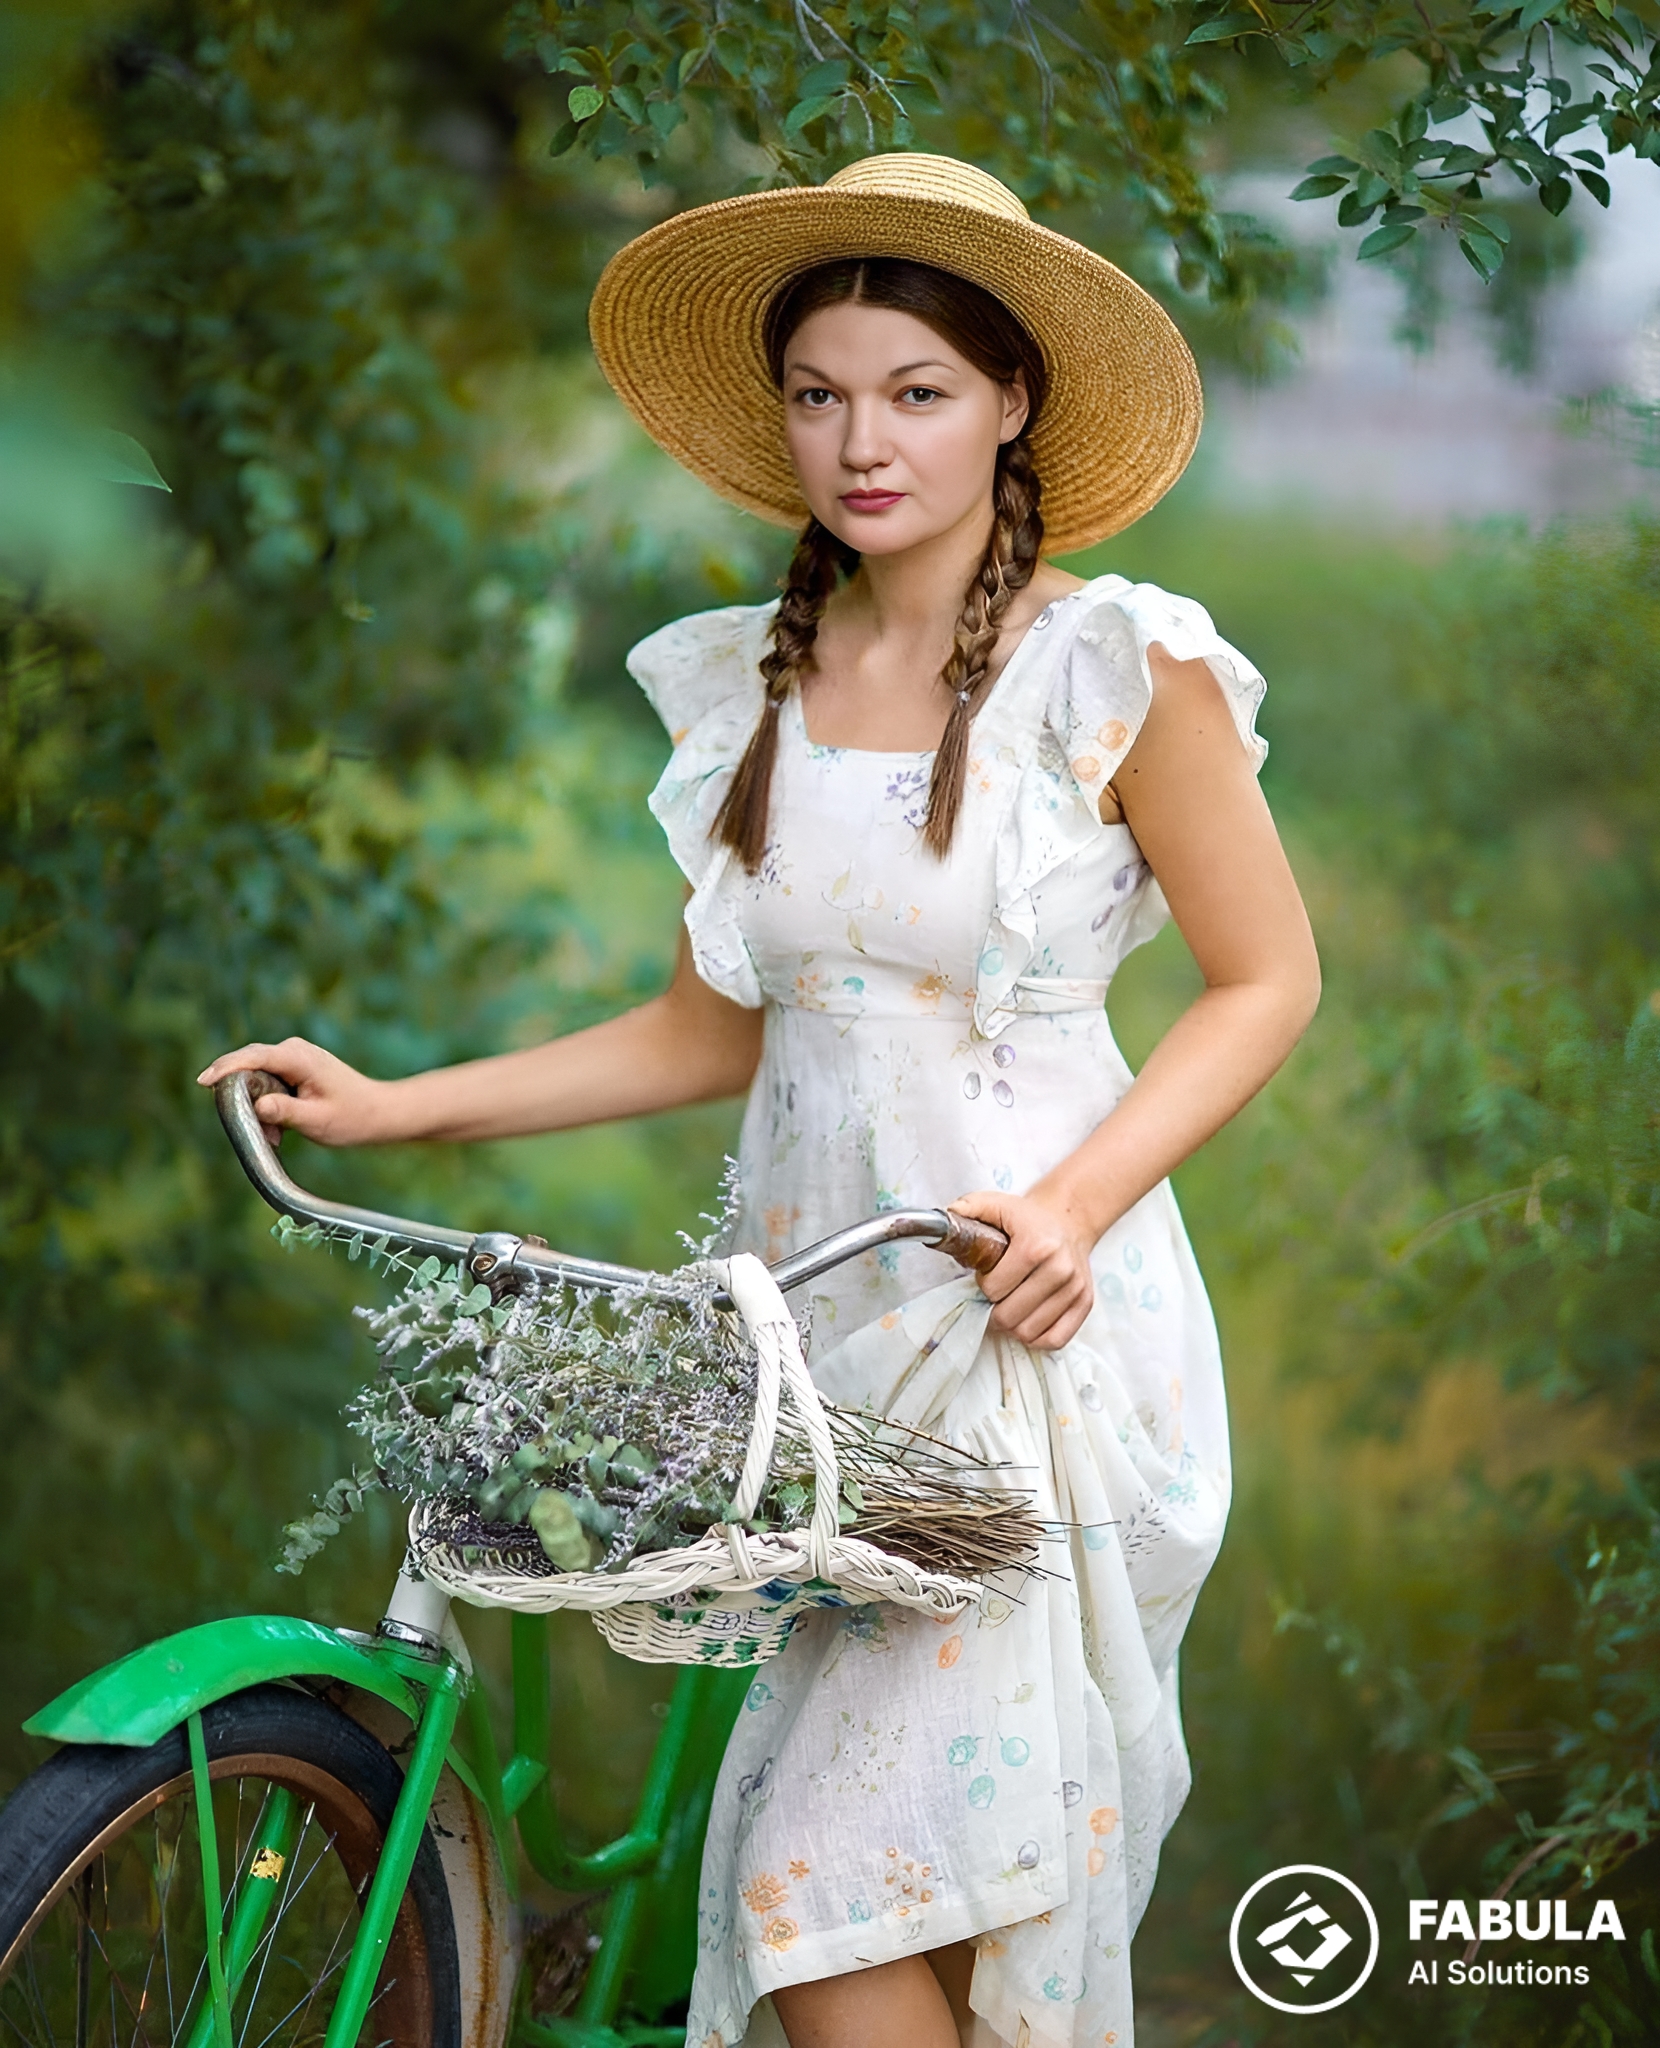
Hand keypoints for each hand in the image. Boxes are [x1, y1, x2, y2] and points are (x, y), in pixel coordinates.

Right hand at [196, 1038, 393, 1147]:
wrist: (378, 1113)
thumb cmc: (352, 1118)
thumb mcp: (317, 1121)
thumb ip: (285, 1112)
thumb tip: (257, 1106)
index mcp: (300, 1058)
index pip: (254, 1056)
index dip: (226, 1067)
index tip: (204, 1081)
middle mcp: (293, 1050)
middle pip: (249, 1065)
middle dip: (243, 1098)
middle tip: (256, 1129)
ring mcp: (292, 1057)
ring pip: (255, 1078)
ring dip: (258, 1107)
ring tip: (276, 1136)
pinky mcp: (292, 1069)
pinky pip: (266, 1084)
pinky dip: (267, 1107)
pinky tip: (279, 1131)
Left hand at [947, 1188, 1096, 1350]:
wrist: (1068, 1221)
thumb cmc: (1026, 1218)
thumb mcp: (995, 1204)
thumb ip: (967, 1209)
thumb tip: (944, 1222)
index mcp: (1037, 1246)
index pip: (994, 1289)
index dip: (984, 1284)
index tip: (989, 1274)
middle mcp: (1060, 1269)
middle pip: (1009, 1316)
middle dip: (995, 1308)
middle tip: (998, 1293)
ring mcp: (1076, 1289)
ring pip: (1028, 1332)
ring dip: (1013, 1324)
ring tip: (1011, 1304)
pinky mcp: (1086, 1304)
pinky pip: (1054, 1340)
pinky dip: (1036, 1336)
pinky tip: (1029, 1317)